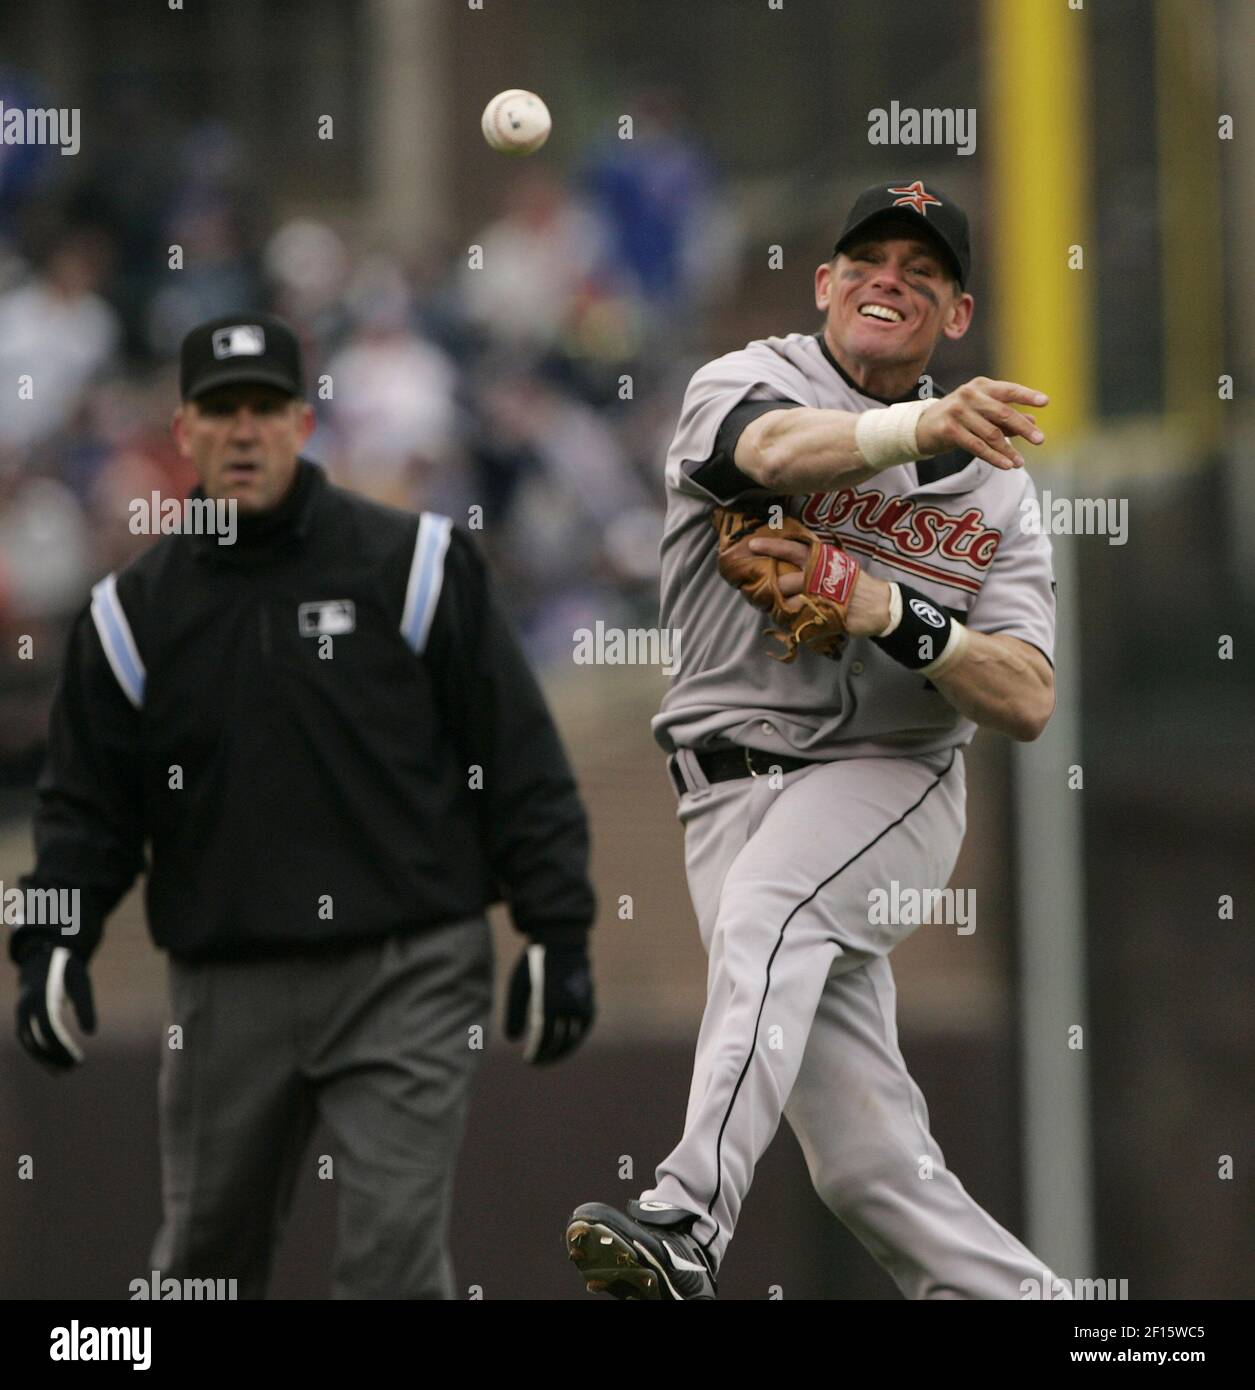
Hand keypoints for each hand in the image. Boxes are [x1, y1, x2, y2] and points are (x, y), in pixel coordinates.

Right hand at [15, 942, 95, 1070]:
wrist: (43, 957)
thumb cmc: (67, 970)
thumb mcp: (81, 983)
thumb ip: (86, 1006)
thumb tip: (91, 1032)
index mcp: (42, 997)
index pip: (50, 1029)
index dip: (63, 1048)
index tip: (79, 1060)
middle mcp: (26, 1007)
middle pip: (36, 1040)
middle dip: (54, 1057)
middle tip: (74, 1069)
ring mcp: (20, 1013)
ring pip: (28, 1044)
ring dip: (44, 1060)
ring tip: (64, 1072)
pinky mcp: (21, 1018)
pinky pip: (27, 1040)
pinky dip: (38, 1054)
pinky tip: (53, 1065)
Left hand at [504, 941, 593, 1064]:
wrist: (562, 938)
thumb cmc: (534, 962)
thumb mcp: (518, 985)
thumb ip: (514, 1013)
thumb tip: (513, 1040)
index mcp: (551, 1001)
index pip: (544, 1037)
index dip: (536, 1052)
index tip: (528, 1060)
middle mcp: (570, 1005)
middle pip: (561, 1041)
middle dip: (548, 1055)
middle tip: (537, 1062)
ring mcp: (583, 1003)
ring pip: (575, 1037)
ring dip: (562, 1050)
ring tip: (550, 1056)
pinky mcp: (590, 1000)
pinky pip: (584, 1026)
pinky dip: (574, 1037)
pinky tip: (563, 1041)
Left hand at [747, 536, 890, 637]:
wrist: (880, 605)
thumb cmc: (855, 583)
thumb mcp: (836, 564)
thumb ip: (814, 563)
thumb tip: (788, 562)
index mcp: (823, 559)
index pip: (793, 549)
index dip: (772, 547)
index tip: (752, 544)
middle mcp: (820, 576)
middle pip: (786, 581)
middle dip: (775, 588)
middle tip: (764, 592)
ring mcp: (823, 597)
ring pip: (791, 603)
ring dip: (783, 608)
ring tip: (782, 609)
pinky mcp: (826, 616)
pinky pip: (801, 620)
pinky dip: (795, 622)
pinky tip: (796, 621)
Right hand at [915, 376, 1047, 469]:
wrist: (922, 427)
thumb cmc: (958, 418)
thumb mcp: (982, 413)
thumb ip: (1006, 418)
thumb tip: (1033, 423)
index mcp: (981, 386)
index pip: (1008, 390)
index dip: (1027, 395)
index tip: (1046, 402)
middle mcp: (969, 395)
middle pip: (1002, 412)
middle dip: (1023, 428)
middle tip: (1040, 440)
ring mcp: (957, 411)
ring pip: (990, 433)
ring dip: (1008, 450)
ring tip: (1020, 463)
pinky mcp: (948, 429)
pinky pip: (976, 446)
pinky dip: (993, 457)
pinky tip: (1006, 465)